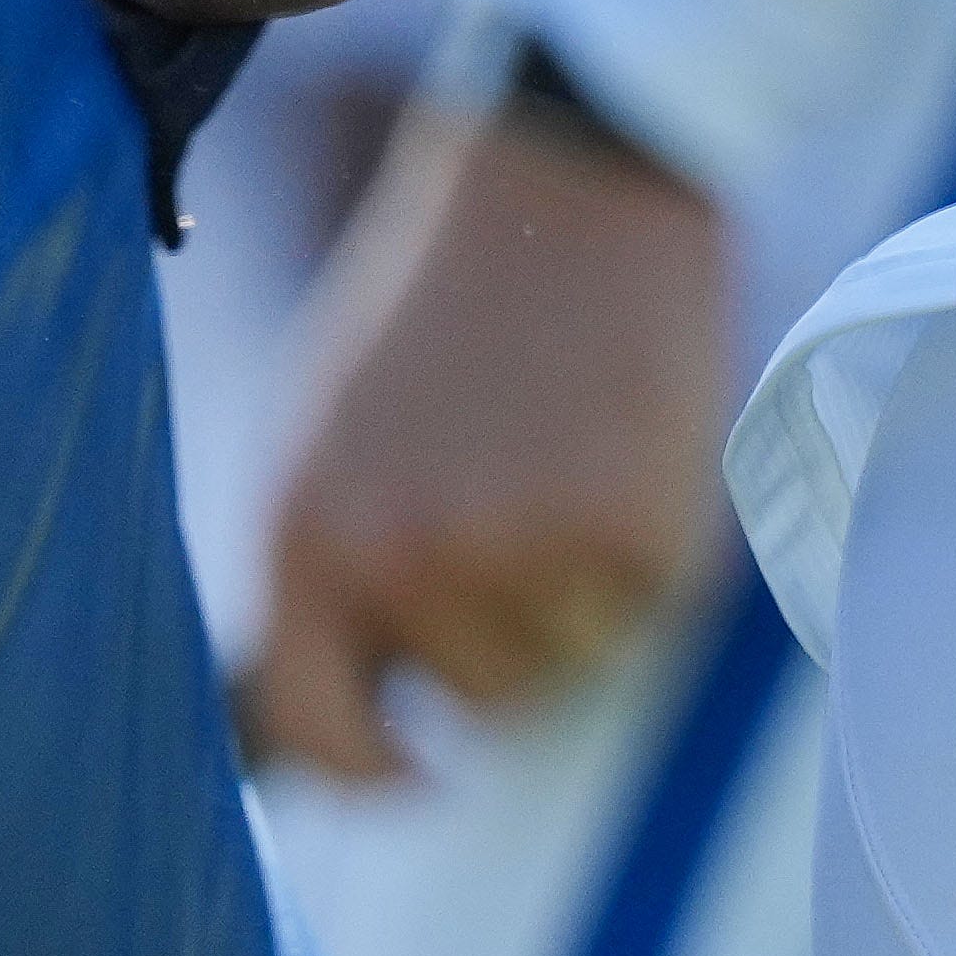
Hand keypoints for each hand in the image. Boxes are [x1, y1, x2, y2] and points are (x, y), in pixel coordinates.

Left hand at [240, 74, 739, 779]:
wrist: (564, 182)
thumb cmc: (440, 310)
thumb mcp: (329, 443)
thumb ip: (332, 575)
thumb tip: (362, 706)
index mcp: (303, 538)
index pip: (327, 736)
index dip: (380, 773)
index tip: (424, 770)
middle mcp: (404, 560)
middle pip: (476, 700)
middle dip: (507, 640)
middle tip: (532, 532)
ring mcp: (525, 552)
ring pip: (569, 661)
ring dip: (582, 598)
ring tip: (577, 474)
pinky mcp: (640, 534)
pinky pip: (648, 610)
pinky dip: (651, 552)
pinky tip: (631, 454)